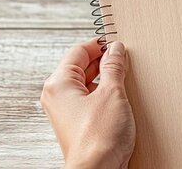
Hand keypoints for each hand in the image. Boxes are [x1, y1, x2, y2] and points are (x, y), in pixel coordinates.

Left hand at [40, 40, 134, 168]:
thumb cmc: (98, 138)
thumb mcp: (112, 94)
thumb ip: (114, 67)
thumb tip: (116, 50)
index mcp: (58, 83)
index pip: (78, 51)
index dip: (100, 44)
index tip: (117, 43)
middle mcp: (57, 96)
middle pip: (80, 66)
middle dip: (104, 62)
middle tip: (124, 59)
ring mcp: (65, 112)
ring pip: (86, 84)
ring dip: (105, 79)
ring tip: (124, 78)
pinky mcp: (76, 124)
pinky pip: (88, 100)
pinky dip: (103, 95)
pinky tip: (119, 97)